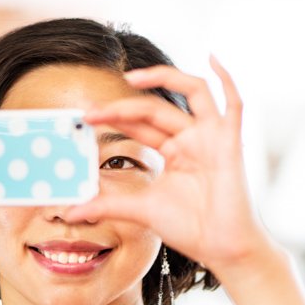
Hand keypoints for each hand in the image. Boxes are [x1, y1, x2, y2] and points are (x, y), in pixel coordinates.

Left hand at [65, 58, 272, 273]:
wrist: (223, 248)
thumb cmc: (193, 228)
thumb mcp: (141, 210)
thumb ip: (107, 205)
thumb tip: (70, 211)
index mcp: (175, 150)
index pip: (140, 122)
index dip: (113, 116)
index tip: (83, 117)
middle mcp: (194, 137)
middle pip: (155, 108)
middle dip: (121, 107)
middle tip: (90, 112)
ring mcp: (213, 136)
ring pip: (192, 91)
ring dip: (164, 78)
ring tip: (132, 77)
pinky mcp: (231, 142)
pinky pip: (233, 103)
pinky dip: (227, 78)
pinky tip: (214, 57)